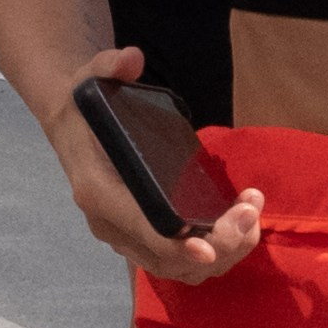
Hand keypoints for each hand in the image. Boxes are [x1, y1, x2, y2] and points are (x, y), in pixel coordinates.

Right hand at [53, 46, 263, 289]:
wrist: (75, 125)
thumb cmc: (87, 105)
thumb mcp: (93, 76)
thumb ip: (110, 65)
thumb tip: (132, 59)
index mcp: (98, 191)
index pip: (138, 228)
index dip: (174, 244)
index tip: (209, 248)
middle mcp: (110, 224)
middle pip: (166, 258)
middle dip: (216, 245)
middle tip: (251, 213)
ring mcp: (127, 237)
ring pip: (180, 269)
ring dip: (224, 250)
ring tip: (252, 213)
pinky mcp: (144, 239)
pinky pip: (183, 261)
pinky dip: (218, 250)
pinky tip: (242, 221)